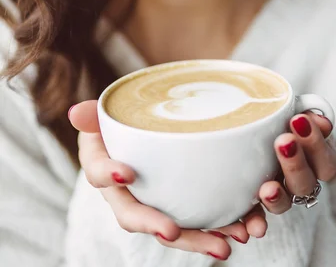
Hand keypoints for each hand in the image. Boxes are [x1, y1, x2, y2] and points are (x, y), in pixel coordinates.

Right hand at [69, 100, 268, 260]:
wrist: (141, 132)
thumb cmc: (121, 126)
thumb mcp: (108, 115)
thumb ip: (95, 114)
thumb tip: (74, 112)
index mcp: (104, 169)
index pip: (99, 175)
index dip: (110, 175)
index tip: (127, 174)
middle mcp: (125, 194)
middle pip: (136, 216)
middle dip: (157, 226)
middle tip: (174, 231)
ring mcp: (154, 203)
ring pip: (172, 227)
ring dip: (199, 237)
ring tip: (229, 240)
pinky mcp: (180, 204)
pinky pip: (198, 220)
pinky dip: (222, 225)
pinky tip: (244, 227)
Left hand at [258, 111, 335, 212]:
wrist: (254, 124)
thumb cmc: (279, 115)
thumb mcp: (294, 109)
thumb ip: (307, 110)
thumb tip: (320, 118)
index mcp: (318, 158)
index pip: (326, 159)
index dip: (316, 144)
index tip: (299, 119)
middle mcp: (303, 180)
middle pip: (305, 182)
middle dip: (295, 163)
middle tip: (283, 141)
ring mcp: (282, 192)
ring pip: (285, 202)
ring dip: (277, 196)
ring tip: (267, 188)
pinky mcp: (257, 200)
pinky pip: (257, 216)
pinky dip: (254, 220)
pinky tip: (252, 225)